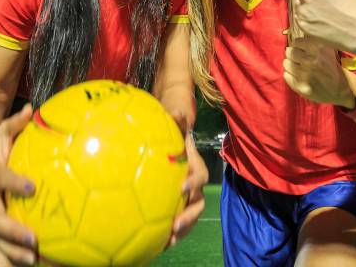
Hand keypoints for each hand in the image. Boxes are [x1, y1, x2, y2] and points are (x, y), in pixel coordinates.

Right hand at [0, 103, 38, 266]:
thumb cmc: (3, 149)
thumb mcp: (6, 133)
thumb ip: (16, 123)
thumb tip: (30, 108)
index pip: (1, 178)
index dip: (14, 182)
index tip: (33, 187)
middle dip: (11, 229)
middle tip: (32, 237)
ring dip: (14, 249)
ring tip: (33, 257)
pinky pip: (5, 246)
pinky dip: (18, 256)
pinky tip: (40, 260)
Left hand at [167, 115, 207, 247]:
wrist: (173, 142)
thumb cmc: (173, 132)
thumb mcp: (175, 124)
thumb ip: (177, 120)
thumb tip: (177, 112)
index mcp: (195, 166)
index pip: (199, 175)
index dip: (193, 182)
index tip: (181, 188)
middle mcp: (194, 184)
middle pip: (197, 203)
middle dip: (189, 216)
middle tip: (175, 225)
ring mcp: (187, 197)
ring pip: (190, 216)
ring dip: (181, 229)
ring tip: (167, 241)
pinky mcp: (178, 205)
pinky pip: (178, 220)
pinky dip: (171, 232)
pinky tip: (156, 243)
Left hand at [283, 33, 355, 107]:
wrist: (340, 88)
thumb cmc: (331, 66)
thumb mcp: (327, 48)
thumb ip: (313, 39)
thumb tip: (297, 29)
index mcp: (318, 49)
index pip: (296, 42)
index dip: (298, 46)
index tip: (302, 50)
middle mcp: (311, 61)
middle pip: (289, 52)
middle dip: (293, 55)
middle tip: (299, 59)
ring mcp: (306, 75)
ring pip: (286, 64)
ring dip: (291, 65)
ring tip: (300, 68)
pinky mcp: (301, 87)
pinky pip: (286, 76)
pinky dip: (290, 76)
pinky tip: (299, 77)